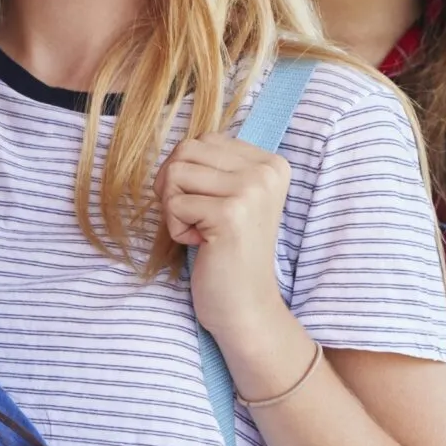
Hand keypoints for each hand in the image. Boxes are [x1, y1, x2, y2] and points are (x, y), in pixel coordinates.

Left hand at [156, 131, 292, 345]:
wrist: (246, 306)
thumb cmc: (229, 252)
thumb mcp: (232, 197)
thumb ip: (215, 166)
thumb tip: (176, 147)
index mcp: (271, 163)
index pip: (204, 140)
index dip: (187, 172)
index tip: (207, 205)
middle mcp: (267, 171)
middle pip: (186, 150)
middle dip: (174, 186)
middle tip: (192, 217)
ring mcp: (251, 190)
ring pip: (175, 173)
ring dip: (174, 207)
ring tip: (199, 230)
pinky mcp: (230, 213)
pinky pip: (174, 203)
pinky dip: (176, 229)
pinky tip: (201, 245)